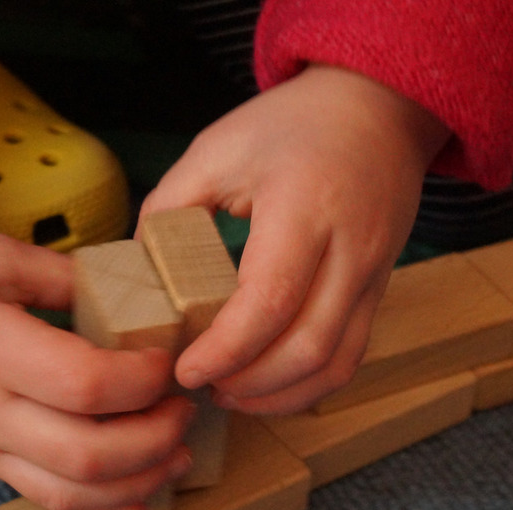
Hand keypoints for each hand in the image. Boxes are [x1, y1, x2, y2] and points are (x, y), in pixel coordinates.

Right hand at [0, 222, 193, 509]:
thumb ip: (64, 277)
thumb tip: (133, 291)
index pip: (87, 383)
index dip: (144, 378)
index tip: (169, 358)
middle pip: (90, 456)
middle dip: (156, 438)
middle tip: (183, 407)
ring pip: (72, 495)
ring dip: (139, 482)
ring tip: (175, 453)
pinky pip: (47, 501)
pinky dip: (102, 506)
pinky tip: (138, 491)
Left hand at [139, 64, 450, 413]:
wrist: (376, 112)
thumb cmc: (292, 126)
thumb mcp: (217, 148)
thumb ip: (170, 208)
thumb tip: (134, 272)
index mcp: (304, 205)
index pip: (271, 299)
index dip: (225, 349)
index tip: (184, 369)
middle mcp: (349, 247)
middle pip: (308, 346)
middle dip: (248, 383)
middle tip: (200, 385)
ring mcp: (372, 274)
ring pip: (335, 364)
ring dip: (279, 395)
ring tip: (229, 394)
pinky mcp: (378, 292)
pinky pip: (349, 357)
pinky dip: (307, 386)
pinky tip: (266, 386)